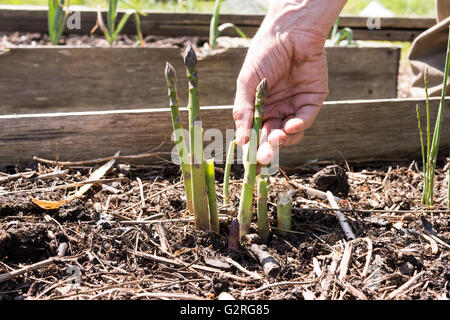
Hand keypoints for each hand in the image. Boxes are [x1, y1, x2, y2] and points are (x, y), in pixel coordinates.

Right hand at [233, 0, 346, 164]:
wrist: (289, 32)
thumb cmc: (264, 54)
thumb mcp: (247, 83)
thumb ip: (244, 111)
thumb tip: (240, 139)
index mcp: (259, 107)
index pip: (256, 133)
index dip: (253, 148)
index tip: (249, 164)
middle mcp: (277, 109)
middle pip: (273, 137)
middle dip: (268, 149)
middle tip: (263, 158)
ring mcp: (295, 105)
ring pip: (290, 133)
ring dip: (284, 139)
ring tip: (276, 138)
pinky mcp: (312, 99)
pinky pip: (306, 118)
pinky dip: (299, 125)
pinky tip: (290, 126)